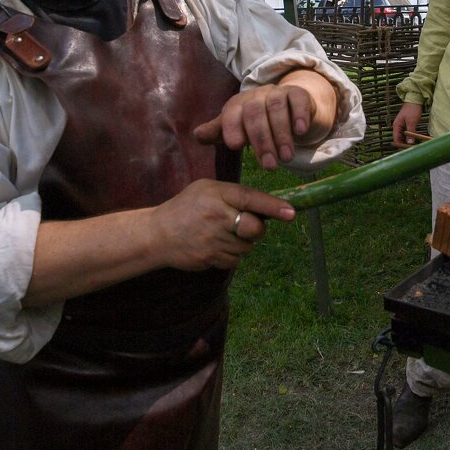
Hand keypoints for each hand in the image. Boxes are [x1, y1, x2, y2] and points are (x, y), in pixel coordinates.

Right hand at [151, 179, 294, 270]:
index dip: (273, 206)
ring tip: (222, 233)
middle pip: (254, 228)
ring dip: (241, 242)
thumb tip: (267, 205)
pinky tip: (215, 245)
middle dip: (256, 229)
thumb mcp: (206, 189)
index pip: (250, 198)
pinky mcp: (210, 258)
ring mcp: (213, 240)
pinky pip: (235, 260)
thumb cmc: (187, 207)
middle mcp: (216, 216)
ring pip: (247, 246)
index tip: (291, 213)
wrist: (157, 234)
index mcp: (216, 194)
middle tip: (246, 225)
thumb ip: (234, 194)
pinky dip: (231, 254)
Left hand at [193, 70, 336, 169]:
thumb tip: (197, 135)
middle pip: (255, 112)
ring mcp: (278, 92)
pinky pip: (298, 99)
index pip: (232, 112)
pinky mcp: (298, 93)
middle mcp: (257, 95)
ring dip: (281, 134)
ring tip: (286, 158)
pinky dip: (299, 115)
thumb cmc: (260, 123)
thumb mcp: (239, 129)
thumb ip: (219, 132)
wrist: (290, 107)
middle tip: (269, 166)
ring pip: (277, 107)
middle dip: (261, 140)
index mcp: (238, 103)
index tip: (235, 147)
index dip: (231, 127)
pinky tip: (300, 132)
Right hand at [393, 102, 422, 146]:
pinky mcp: (406, 126)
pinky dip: (410, 138)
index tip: (407, 150)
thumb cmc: (412, 109)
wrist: (414, 100)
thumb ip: (410, 132)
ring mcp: (402, 126)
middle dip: (404, 145)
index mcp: (396, 126)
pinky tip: (414, 141)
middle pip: (399, 140)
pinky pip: (406, 134)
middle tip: (411, 150)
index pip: (396, 139)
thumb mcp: (412, 121)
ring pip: (403, 138)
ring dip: (407, 142)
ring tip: (413, 147)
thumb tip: (410, 143)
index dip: (400, 146)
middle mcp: (397, 127)